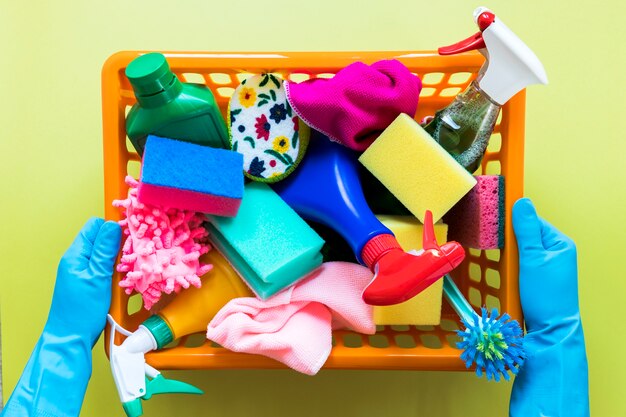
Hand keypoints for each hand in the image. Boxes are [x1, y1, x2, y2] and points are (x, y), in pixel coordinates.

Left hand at [2, 218, 120, 416]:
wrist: (71, 339)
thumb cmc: (82, 311)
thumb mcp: (97, 277)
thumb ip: (105, 250)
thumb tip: (113, 224)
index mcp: (76, 254)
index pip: (95, 226)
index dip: (113, 227)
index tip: (131, 234)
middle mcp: (79, 260)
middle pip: (102, 239)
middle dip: (119, 243)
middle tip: (134, 253)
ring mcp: (85, 272)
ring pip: (106, 255)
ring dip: (119, 259)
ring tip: (130, 268)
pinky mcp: (91, 283)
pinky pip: (106, 269)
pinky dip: (117, 271)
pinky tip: (124, 279)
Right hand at [512, 198, 579, 334]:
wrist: (549, 332)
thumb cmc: (546, 297)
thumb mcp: (532, 258)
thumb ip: (526, 229)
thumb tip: (521, 202)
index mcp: (560, 243)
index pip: (532, 221)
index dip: (514, 224)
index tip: (496, 226)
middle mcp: (554, 253)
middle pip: (524, 236)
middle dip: (510, 243)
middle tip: (502, 253)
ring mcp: (545, 267)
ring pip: (519, 252)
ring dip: (508, 259)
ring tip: (505, 269)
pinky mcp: (535, 280)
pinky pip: (518, 266)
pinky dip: (510, 270)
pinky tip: (506, 277)